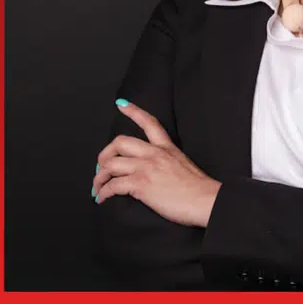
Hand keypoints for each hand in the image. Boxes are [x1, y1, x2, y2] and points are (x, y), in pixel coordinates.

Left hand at [92, 100, 220, 227]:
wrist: (205, 199)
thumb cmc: (198, 188)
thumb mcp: (183, 164)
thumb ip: (166, 162)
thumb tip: (154, 172)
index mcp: (166, 147)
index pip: (149, 123)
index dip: (133, 111)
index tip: (121, 103)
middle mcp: (154, 154)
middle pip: (120, 143)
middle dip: (105, 155)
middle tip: (102, 167)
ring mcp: (146, 167)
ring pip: (111, 165)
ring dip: (99, 177)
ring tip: (97, 188)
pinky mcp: (141, 184)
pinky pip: (113, 185)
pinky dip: (103, 193)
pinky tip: (102, 199)